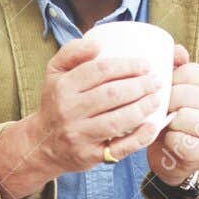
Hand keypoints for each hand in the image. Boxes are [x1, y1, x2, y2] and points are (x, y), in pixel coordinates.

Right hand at [0, 39, 164, 195]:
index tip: (145, 65)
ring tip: (156, 99)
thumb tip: (98, 43)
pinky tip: (153, 125)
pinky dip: (140, 136)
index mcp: (62, 87)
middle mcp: (68, 111)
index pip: (99, 71)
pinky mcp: (90, 155)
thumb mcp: (55, 73)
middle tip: (156, 81)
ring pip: (118, 120)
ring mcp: (79, 135)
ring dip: (143, 108)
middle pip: (112, 94)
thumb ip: (72, 52)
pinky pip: (120, 147)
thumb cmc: (56, 102)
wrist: (43, 143)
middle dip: (140, 86)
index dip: (127, 66)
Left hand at [148, 45, 198, 185]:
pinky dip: (169, 139)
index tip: (160, 88)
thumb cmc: (169, 118)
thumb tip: (176, 49)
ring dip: (168, 120)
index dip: (169, 79)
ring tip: (163, 123)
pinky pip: (183, 139)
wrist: (172, 156)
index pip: (190, 71)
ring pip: (187, 116)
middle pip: (188, 93)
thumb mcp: (172, 90)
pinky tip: (167, 139)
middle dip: (166, 100)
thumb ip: (174, 68)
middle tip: (156, 108)